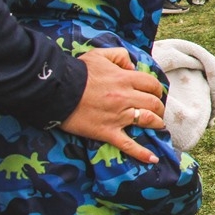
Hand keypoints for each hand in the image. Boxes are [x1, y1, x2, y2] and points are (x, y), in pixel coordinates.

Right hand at [60, 48, 165, 163]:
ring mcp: (118, 116)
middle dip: (159, 107)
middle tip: (157, 109)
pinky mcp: (107, 132)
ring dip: (157, 123)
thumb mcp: (100, 55)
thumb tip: (132, 67)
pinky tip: (153, 159)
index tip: (155, 93)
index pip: (152, 84)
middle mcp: (126, 98)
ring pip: (147, 120)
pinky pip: (128, 144)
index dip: (156, 89)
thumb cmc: (78, 71)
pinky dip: (142, 153)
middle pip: (154, 103)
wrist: (55, 91)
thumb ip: (120, 56)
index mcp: (125, 79)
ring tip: (158, 125)